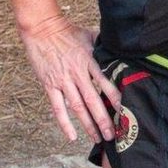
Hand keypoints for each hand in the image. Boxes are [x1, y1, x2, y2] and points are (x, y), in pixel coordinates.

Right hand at [19, 14, 120, 143]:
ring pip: (78, 107)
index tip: (126, 111)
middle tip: (114, 134)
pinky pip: (58, 108)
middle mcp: (78, 73)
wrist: (42, 29)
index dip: (116, 98)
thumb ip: (103, 46)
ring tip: (98, 138)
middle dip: (105, 119)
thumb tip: (120, 49)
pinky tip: (72, 136)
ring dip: (89, 124)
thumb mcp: (89, 35)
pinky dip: (65, 123)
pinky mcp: (50, 85)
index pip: (107, 83)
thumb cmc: (67, 31)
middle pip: (94, 100)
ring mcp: (63, 81)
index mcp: (90, 61)